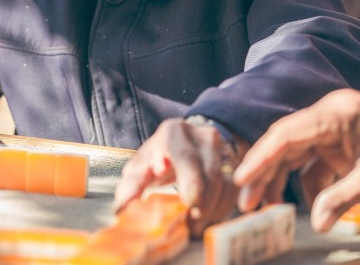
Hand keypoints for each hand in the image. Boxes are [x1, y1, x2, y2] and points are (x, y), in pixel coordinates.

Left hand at [114, 118, 242, 236]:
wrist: (184, 145)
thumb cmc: (156, 160)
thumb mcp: (140, 167)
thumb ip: (132, 185)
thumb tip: (123, 207)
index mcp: (174, 132)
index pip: (185, 156)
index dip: (190, 180)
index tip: (190, 202)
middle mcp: (203, 135)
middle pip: (210, 173)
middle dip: (202, 204)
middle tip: (190, 227)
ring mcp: (223, 148)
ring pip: (225, 184)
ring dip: (212, 210)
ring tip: (196, 228)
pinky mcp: (236, 163)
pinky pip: (235, 190)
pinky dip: (223, 208)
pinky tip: (209, 219)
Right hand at [233, 89, 359, 231]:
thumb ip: (343, 197)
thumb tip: (317, 222)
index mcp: (335, 114)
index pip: (286, 134)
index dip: (260, 157)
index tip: (242, 179)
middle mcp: (327, 115)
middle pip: (284, 144)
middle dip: (264, 172)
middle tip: (248, 201)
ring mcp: (331, 127)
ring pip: (294, 153)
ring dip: (281, 178)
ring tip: (267, 206)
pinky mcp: (338, 140)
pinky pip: (312, 160)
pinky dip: (306, 181)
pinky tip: (308, 204)